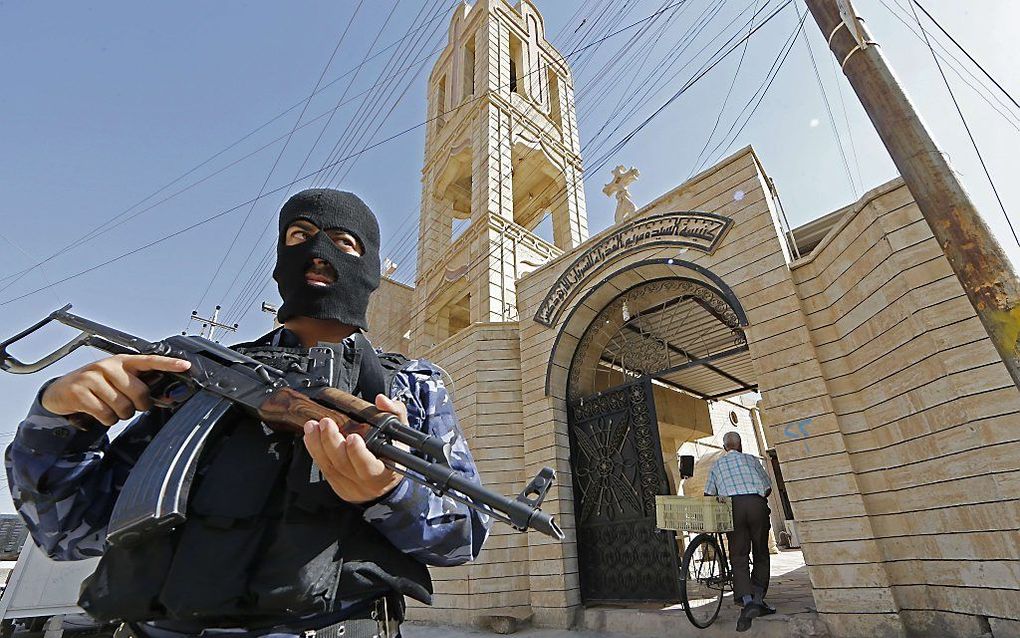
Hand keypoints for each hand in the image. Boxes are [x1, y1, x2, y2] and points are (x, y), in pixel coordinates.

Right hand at [41, 354, 190, 425]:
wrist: (61, 391)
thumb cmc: (97, 386)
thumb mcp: (117, 380)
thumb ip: (139, 385)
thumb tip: (163, 397)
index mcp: (123, 361)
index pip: (150, 361)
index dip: (168, 364)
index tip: (185, 366)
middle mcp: (108, 366)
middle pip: (139, 392)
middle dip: (138, 405)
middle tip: (128, 405)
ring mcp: (92, 378)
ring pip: (123, 406)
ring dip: (120, 414)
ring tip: (111, 407)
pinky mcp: (79, 392)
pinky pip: (105, 415)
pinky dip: (106, 419)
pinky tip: (99, 412)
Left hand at [302, 394, 406, 504]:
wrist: (385, 484)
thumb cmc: (393, 455)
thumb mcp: (399, 433)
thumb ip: (394, 412)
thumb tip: (381, 400)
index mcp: (383, 471)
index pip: (369, 466)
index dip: (358, 453)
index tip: (352, 436)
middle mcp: (364, 481)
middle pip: (344, 465)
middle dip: (331, 442)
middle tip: (326, 423)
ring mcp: (349, 485)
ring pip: (330, 467)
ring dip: (318, 445)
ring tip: (312, 426)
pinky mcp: (337, 485)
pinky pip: (323, 468)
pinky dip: (314, 452)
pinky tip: (310, 438)